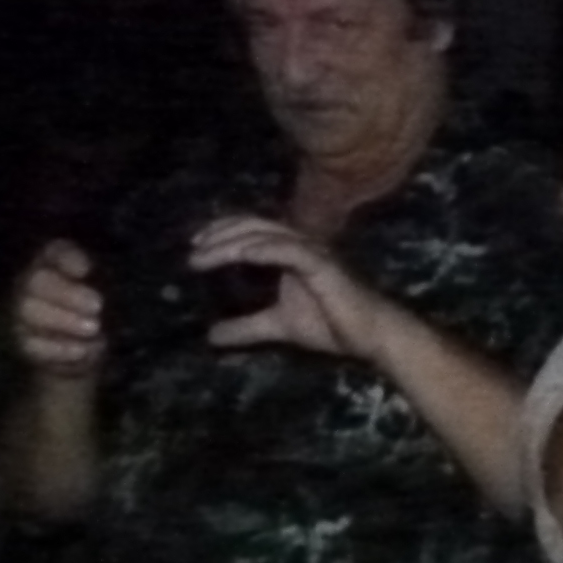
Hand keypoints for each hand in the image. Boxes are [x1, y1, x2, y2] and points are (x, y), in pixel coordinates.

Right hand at [10, 240, 105, 379]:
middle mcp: (33, 283)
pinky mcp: (24, 343)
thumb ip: (108, 281)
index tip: (86, 270)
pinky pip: (33, 345)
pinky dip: (61, 349)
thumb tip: (111, 280)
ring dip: (64, 320)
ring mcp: (23, 313)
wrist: (88, 352)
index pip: (55, 251)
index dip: (68, 258)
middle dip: (68, 294)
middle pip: (38, 280)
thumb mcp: (112, 293)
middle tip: (98, 305)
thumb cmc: (102, 312)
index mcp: (57, 263)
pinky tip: (84, 350)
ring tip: (94, 328)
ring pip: (30, 310)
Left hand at [189, 215, 385, 360]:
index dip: (223, 232)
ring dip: (232, 242)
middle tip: (193, 248)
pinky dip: (264, 248)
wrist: (369, 336)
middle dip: (220, 233)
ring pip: (266, 235)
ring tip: (204, 255)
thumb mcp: (278, 326)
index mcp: (291, 252)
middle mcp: (301, 244)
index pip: (252, 230)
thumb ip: (247, 327)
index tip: (195, 246)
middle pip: (254, 226)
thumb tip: (211, 336)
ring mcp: (312, 252)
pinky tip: (242, 254)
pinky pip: (290, 250)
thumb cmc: (331, 325)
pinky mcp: (323, 264)